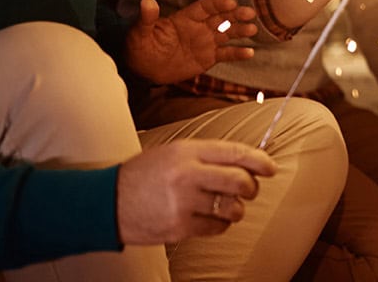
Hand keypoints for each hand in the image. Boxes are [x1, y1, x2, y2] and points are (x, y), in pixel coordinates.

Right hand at [116, 139, 275, 244]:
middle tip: (249, 190)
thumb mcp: (173, 153)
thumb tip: (246, 161)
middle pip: (239, 181)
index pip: (235, 152)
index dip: (259, 160)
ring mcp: (183, 202)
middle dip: (251, 187)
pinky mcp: (179, 226)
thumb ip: (207, 155)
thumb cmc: (144, 175)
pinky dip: (221, 224)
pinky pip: (217, 227)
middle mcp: (187, 174)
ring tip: (228, 206)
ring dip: (237, 209)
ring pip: (232, 207)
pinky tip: (212, 219)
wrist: (107, 202)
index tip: (271, 167)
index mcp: (187, 151)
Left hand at [126, 0, 256, 84]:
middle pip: (221, 18)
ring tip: (252, 30)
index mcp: (185, 18)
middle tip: (249, 13)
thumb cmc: (141, 47)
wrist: (144, 70)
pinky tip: (250, 52)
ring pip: (227, 33)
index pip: (205, 7)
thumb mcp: (141, 32)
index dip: (218, 4)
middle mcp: (199, 28)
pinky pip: (226, 54)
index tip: (231, 3)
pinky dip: (238, 53)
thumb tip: (147, 1)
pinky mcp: (208, 58)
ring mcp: (205, 42)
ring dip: (240, 31)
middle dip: (235, 15)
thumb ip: (147, 17)